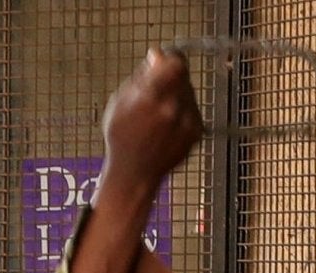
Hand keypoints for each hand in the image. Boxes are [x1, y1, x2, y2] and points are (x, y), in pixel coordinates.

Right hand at [100, 46, 202, 194]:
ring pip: (189, 95)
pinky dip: (182, 116)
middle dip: (171, 82)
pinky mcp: (196, 132)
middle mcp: (172, 107)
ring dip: (177, 99)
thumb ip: (141, 76)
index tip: (163, 64)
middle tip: (154, 99)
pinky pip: (193, 112)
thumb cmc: (121, 138)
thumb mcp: (119, 102)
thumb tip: (157, 54)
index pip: (176, 62)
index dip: (170, 60)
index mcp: (151, 96)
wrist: (133, 175)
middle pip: (182, 78)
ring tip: (157, 120)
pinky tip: (165, 131)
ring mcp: (187, 121)